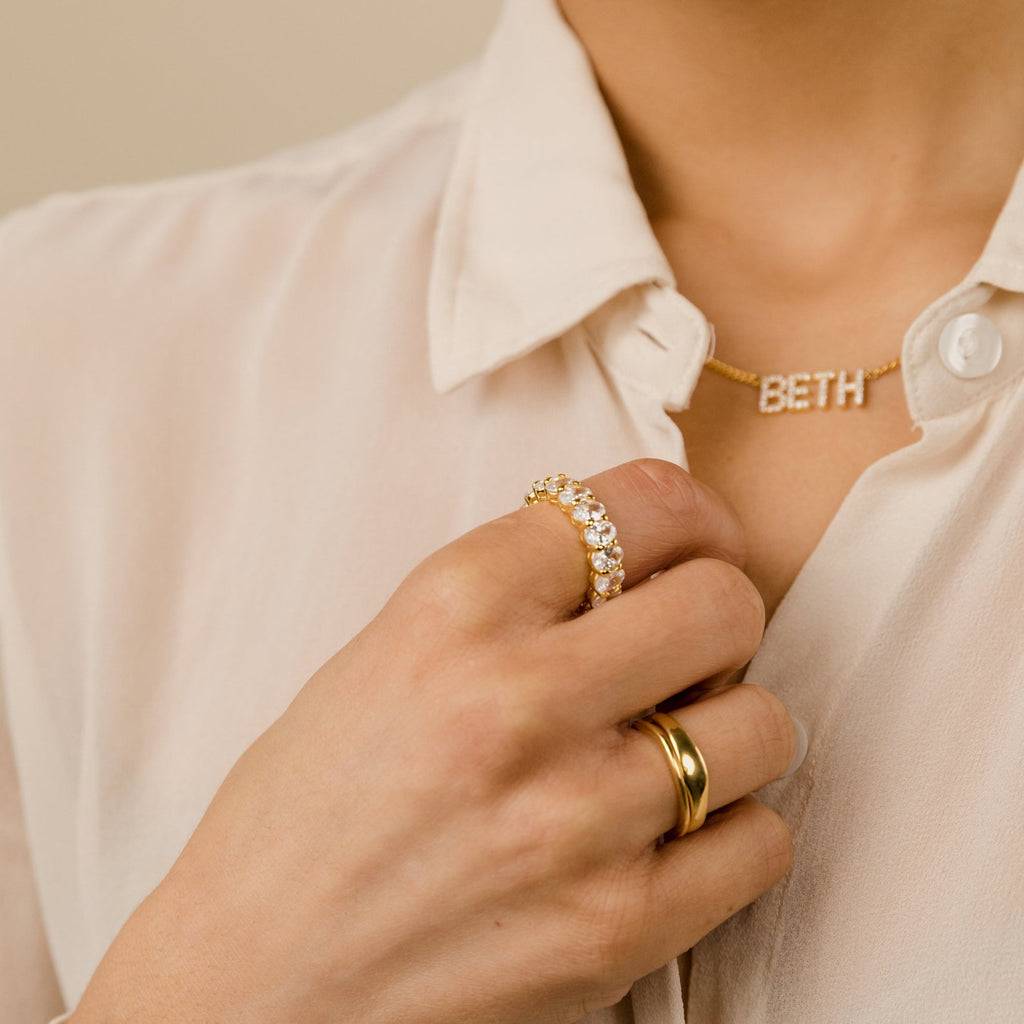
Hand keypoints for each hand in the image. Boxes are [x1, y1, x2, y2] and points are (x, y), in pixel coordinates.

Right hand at [70, 459, 797, 1023]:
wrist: (253, 983)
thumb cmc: (299, 821)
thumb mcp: (381, 657)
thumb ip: (509, 597)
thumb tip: (631, 563)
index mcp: (452, 611)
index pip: (636, 505)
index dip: (688, 514)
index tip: (694, 539)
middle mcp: (519, 700)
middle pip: (722, 603)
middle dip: (719, 613)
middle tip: (690, 643)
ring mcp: (577, 818)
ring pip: (762, 723)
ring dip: (727, 726)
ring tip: (671, 746)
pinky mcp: (616, 927)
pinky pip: (761, 843)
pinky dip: (732, 829)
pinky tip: (672, 832)